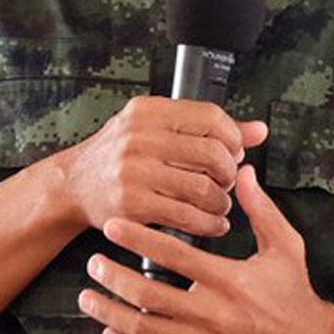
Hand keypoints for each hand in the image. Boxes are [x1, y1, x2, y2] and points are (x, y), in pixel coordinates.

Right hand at [50, 96, 267, 238]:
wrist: (73, 184)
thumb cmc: (121, 156)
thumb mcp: (158, 129)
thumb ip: (209, 129)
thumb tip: (259, 131)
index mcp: (149, 111)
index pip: (211, 117)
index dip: (233, 138)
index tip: (235, 152)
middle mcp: (140, 136)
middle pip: (213, 154)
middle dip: (229, 173)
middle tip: (227, 182)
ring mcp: (134, 170)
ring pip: (204, 188)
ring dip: (222, 202)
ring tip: (219, 205)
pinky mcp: (132, 203)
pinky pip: (186, 215)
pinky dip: (208, 223)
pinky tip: (211, 223)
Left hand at [77, 165, 333, 333]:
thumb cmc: (295, 291)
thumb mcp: (286, 245)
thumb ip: (261, 209)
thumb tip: (243, 171)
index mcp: (230, 280)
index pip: (174, 256)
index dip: (139, 238)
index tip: (112, 226)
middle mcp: (213, 314)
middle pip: (148, 295)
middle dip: (114, 277)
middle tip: (94, 263)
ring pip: (144, 329)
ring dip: (110, 312)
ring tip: (88, 296)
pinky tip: (110, 332)